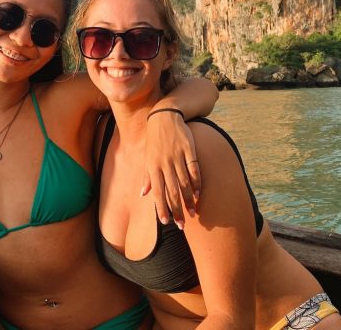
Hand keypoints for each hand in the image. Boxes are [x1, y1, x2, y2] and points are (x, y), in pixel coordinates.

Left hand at [143, 111, 200, 227]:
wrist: (165, 116)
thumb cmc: (154, 140)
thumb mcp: (147, 157)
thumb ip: (147, 177)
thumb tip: (143, 194)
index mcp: (153, 166)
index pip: (157, 192)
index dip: (161, 207)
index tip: (166, 222)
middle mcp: (165, 163)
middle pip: (172, 191)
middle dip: (177, 209)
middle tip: (182, 224)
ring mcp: (177, 156)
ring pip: (184, 183)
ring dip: (188, 200)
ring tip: (192, 213)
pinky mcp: (189, 149)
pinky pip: (194, 169)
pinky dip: (196, 183)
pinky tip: (198, 194)